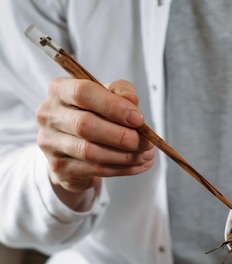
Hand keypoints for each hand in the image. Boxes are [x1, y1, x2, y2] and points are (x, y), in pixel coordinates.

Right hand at [36, 78, 154, 209]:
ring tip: (146, 155)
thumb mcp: (106, 97)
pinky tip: (138, 165)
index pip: (83, 93)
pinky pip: (95, 169)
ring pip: (90, 151)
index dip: (113, 106)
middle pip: (85, 125)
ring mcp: (50, 144)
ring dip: (124, 155)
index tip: (139, 119)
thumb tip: (132, 102)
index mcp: (59, 90)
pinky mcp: (60, 168)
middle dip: (121, 135)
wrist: (72, 150)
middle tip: (146, 142)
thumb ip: (120, 92)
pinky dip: (122, 169)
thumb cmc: (92, 116)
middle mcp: (49, 115)